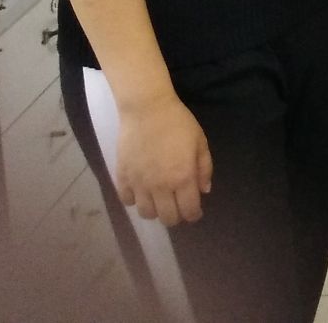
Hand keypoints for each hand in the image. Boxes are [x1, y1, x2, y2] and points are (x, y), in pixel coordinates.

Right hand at [115, 94, 212, 226]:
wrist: (147, 110)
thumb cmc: (178, 123)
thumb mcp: (200, 142)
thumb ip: (204, 168)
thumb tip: (204, 191)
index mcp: (183, 178)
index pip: (189, 210)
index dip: (194, 215)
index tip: (195, 212)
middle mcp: (160, 186)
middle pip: (167, 218)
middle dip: (176, 216)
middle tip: (178, 206)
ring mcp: (139, 184)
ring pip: (146, 214)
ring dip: (155, 211)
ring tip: (159, 200)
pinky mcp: (123, 177)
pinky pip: (127, 200)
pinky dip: (135, 200)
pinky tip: (141, 191)